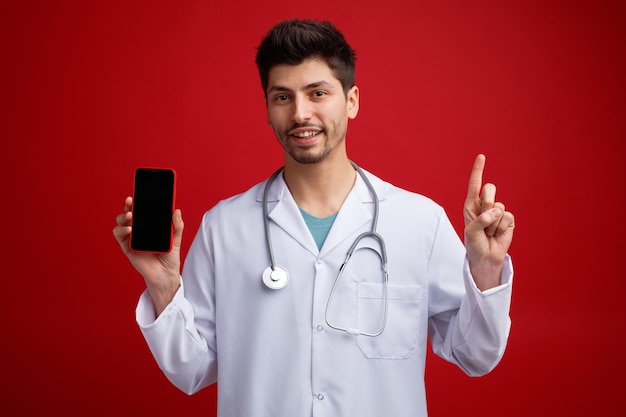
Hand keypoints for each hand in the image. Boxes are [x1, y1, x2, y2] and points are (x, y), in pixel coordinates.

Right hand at [112, 196, 183, 314]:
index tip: (140, 192)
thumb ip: (177, 226)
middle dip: (129, 205)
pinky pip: (119, 236)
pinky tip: (129, 230)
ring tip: (130, 216)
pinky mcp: (127, 247)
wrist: (165, 275)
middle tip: (131, 201)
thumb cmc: (169, 256)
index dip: (140, 201)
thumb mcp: (176, 239)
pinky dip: (121, 230)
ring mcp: (132, 238)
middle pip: (130, 213)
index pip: (143, 210)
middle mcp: (139, 229)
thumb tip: (176, 210)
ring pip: (121, 222)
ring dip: (123, 217)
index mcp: (150, 225)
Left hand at [463, 154, 514, 290]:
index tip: (481, 156)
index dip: (478, 170)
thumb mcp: (470, 231)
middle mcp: (484, 205)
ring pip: (498, 206)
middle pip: (490, 189)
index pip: (475, 184)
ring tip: (488, 232)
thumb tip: (496, 211)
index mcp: (471, 204)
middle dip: (486, 202)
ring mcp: (498, 212)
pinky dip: (501, 227)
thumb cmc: (474, 243)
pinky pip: (507, 217)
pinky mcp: (508, 219)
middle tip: (483, 220)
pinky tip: (497, 234)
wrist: (486, 257)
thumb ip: (480, 220)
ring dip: (492, 223)